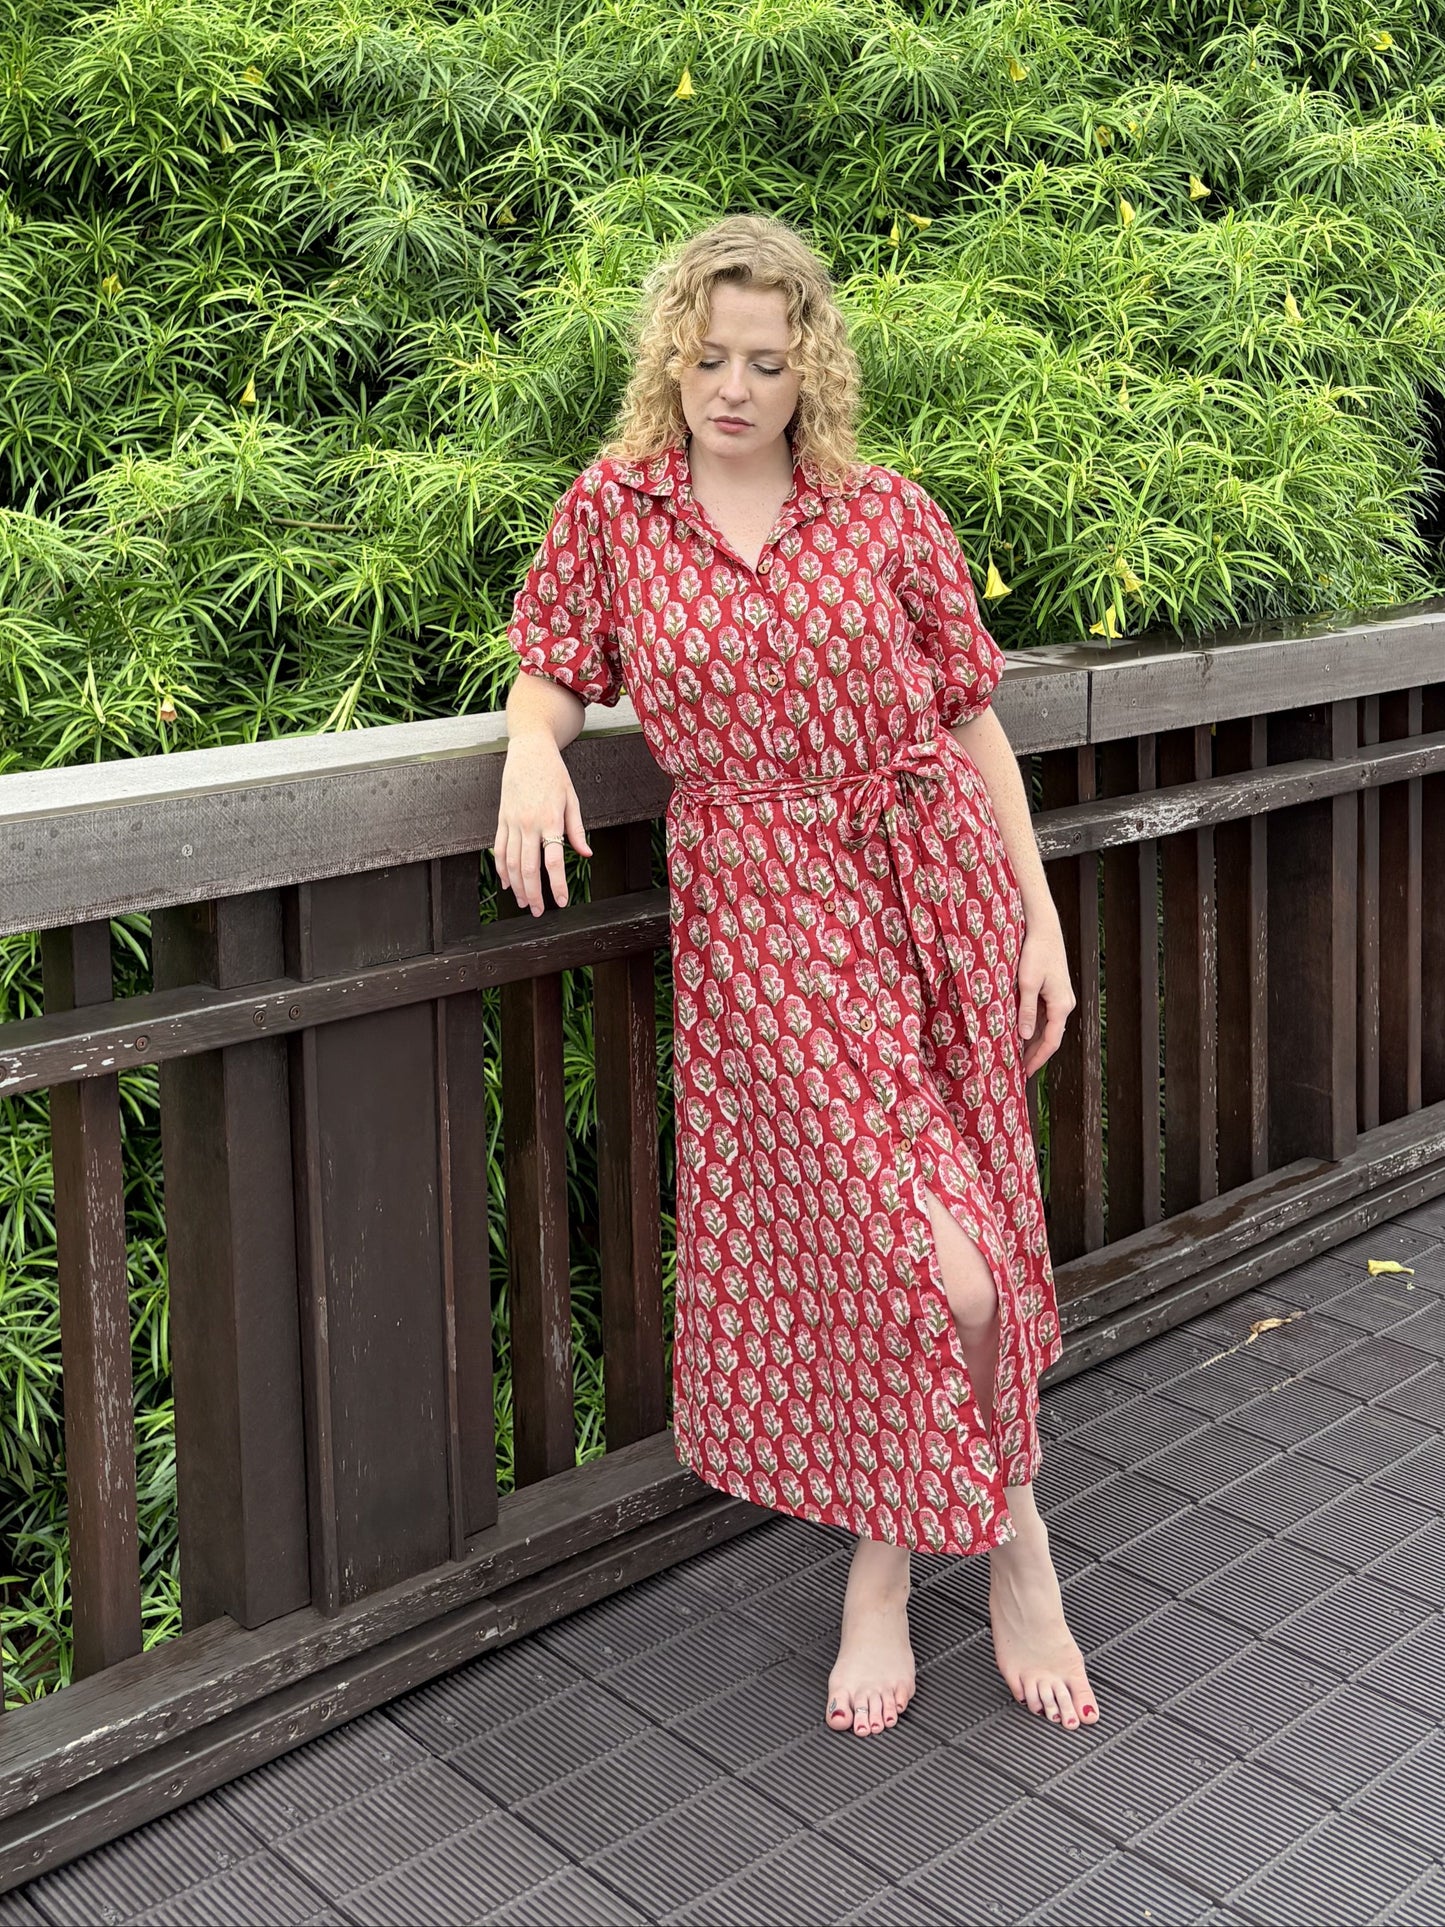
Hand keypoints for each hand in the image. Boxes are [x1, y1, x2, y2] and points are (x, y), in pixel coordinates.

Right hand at [491, 733, 591, 915]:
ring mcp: (512, 822)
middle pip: (528, 868)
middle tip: (537, 911)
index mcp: (550, 820)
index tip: (561, 902)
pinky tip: (506, 882)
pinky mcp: (502, 819)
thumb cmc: (554, 774)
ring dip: (516, 886)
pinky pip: (500, 849)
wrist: (529, 750)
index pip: (553, 861)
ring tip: (522, 902)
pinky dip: (501, 869)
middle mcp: (529, 823)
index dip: (557, 885)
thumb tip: (586, 854)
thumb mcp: (572, 800)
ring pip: (511, 863)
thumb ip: (577, 830)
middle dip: (532, 894)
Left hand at [1016, 910, 1074, 1077]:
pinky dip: (1034, 1027)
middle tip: (1018, 1070)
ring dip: (1034, 1042)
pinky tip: (1020, 1033)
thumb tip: (1026, 1036)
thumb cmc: (1035, 953)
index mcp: (1061, 1005)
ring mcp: (1060, 998)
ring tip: (1017, 1056)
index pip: (1051, 1041)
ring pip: (1047, 1027)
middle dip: (1035, 1054)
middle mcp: (1064, 1004)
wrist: (1044, 929)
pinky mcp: (1054, 991)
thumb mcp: (1027, 983)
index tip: (1026, 1073)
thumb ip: (1026, 1011)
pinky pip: (1045, 1016)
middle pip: (1050, 1037)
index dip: (1038, 1059)